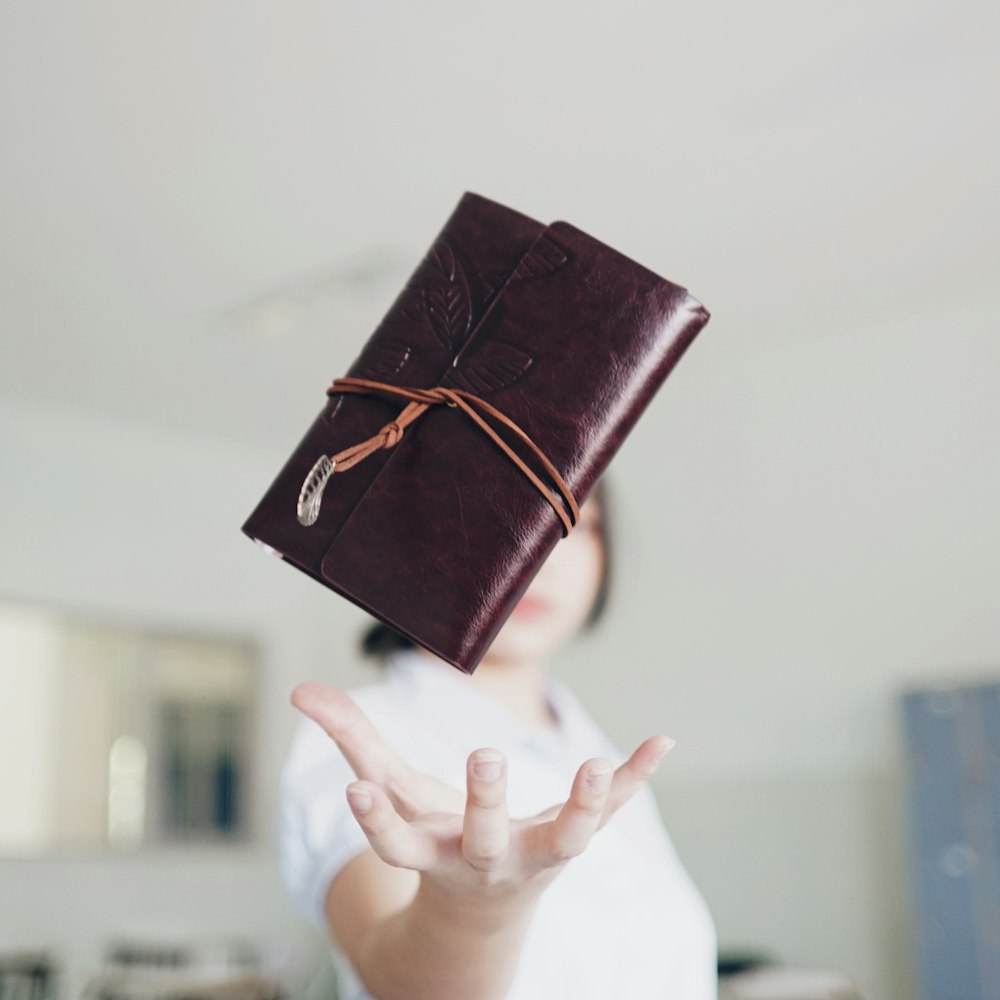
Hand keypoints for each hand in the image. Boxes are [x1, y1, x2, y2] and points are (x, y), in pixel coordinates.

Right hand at [291, 681, 673, 904]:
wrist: (484, 907)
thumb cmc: (431, 838)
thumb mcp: (390, 794)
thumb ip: (349, 740)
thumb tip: (299, 690)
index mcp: (430, 851)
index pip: (395, 843)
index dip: (373, 822)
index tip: (354, 792)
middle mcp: (485, 860)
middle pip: (483, 839)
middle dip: (484, 802)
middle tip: (485, 754)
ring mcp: (538, 853)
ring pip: (564, 839)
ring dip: (584, 805)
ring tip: (598, 763)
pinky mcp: (575, 836)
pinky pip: (612, 811)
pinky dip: (638, 779)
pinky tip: (663, 741)